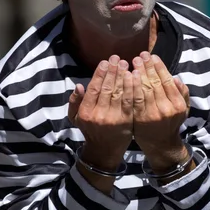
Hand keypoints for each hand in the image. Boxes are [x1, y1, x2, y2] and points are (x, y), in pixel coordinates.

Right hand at [68, 55, 133, 170]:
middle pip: (107, 88)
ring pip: (119, 93)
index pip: (93, 89)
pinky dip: (132, 88)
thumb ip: (75, 102)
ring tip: (126, 64)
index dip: (99, 74)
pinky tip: (135, 77)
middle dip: (112, 71)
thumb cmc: (90, 131)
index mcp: (85, 112)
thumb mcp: (75, 118)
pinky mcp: (126, 121)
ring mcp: (113, 118)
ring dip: (123, 76)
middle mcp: (99, 115)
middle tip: (117, 58)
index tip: (105, 62)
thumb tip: (78, 86)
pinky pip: (130, 101)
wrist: (104, 151)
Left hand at [132, 52, 190, 171]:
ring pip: (144, 89)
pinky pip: (135, 99)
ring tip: (133, 62)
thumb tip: (176, 78)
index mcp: (178, 104)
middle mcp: (166, 109)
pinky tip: (127, 76)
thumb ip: (182, 94)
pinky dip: (131, 86)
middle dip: (147, 67)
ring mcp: (152, 114)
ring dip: (138, 73)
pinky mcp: (140, 118)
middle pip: (155, 82)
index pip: (167, 80)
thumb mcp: (183, 110)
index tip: (153, 56)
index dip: (159, 67)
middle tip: (140, 55)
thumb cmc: (171, 124)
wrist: (161, 144)